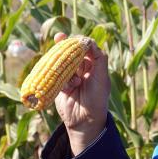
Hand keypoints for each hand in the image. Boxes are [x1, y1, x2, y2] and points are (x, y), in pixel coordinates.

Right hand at [53, 33, 110, 154]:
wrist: (85, 120)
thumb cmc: (97, 97)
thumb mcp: (101, 77)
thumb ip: (98, 58)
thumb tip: (90, 41)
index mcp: (94, 66)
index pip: (85, 49)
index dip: (80, 42)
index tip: (75, 39)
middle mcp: (82, 70)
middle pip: (71, 53)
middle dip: (66, 48)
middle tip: (60, 37)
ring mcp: (70, 77)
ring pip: (62, 63)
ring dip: (65, 67)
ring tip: (74, 78)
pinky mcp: (60, 86)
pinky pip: (56, 76)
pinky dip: (61, 80)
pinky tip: (70, 88)